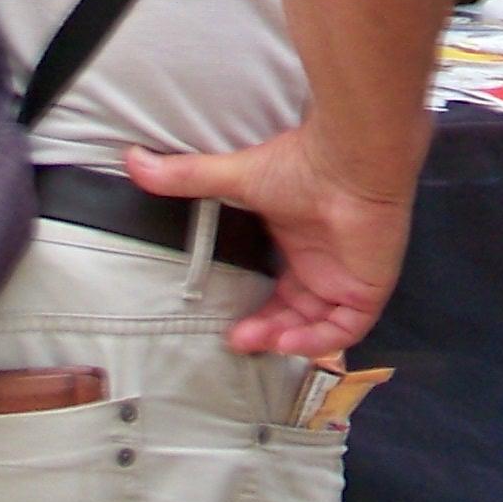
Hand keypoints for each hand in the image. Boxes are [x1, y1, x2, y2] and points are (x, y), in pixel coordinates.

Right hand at [125, 127, 418, 358]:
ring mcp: (348, 277)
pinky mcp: (369, 288)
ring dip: (287, 338)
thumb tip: (133, 160)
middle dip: (266, 331)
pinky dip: (318, 341)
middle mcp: (324, 263)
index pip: (280, 290)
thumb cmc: (301, 163)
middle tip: (236, 339)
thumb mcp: (236, 176)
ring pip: (319, 326)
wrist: (350, 160)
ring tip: (255, 340)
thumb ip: (187, 176)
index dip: (258, 312)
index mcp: (300, 241)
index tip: (227, 324)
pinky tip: (287, 340)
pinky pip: (346, 329)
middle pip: (296, 313)